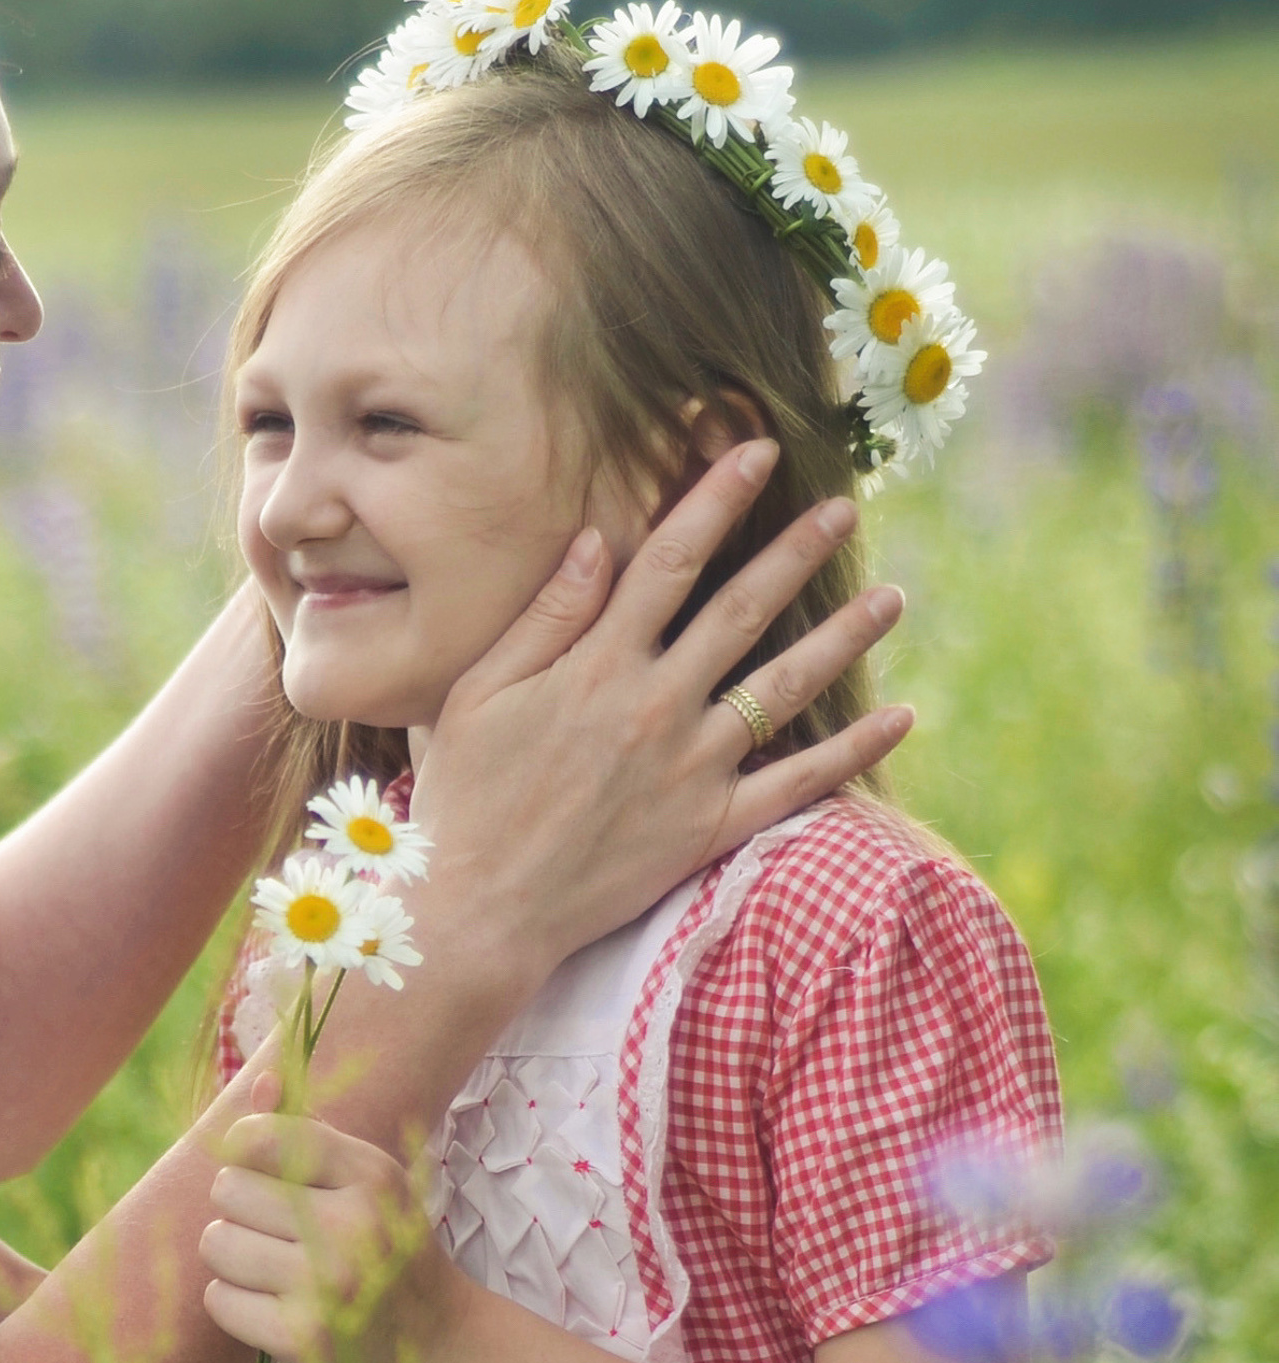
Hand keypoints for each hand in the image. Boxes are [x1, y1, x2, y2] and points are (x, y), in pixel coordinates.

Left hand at [199, 1112, 450, 1362]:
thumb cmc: (389, 1251)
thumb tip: (263, 1081)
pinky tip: (277, 1308)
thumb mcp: (369, 1183)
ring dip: (234, 1259)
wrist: (440, 1344)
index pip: (261, 1136)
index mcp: (370, 1175)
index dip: (243, 1149)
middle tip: (282, 1235)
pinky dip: (237, 1305)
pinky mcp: (301, 1337)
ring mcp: (326, 1285)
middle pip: (227, 1189)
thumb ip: (310, 1134)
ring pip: (216, 1243)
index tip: (257, 1169)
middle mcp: (352, 1226)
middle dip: (241, 1211)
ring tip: (278, 1271)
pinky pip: (219, 1299)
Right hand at [412, 439, 912, 985]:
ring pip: (784, 686)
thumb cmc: (463, 801)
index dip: (715, 499)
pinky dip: (851, 753)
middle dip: (795, 551)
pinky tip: (899, 719)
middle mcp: (655, 706)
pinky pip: (797, 785)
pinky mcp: (708, 827)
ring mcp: (690, 768)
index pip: (668, 561)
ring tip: (891, 599)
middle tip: (843, 509)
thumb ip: (544, 619)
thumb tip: (594, 543)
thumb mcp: (478, 696)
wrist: (480, 911)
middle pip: (742, 610)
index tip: (755, 451)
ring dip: (843, 637)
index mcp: (597, 667)